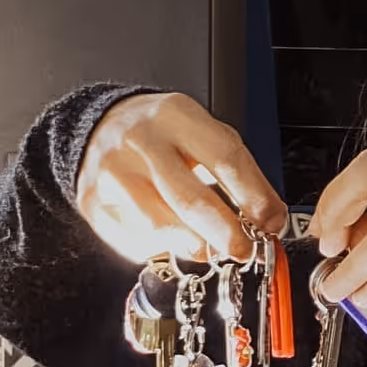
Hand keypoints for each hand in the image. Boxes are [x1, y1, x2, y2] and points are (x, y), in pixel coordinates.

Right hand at [75, 92, 288, 263]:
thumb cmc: (161, 136)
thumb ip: (237, 170)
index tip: (271, 223)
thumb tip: (270, 219)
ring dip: (195, 246)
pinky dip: (163, 248)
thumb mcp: (201, 133)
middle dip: (227, 235)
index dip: (254, 197)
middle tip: (244, 251)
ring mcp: (113, 175)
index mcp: (176, 116)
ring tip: (208, 246)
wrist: (98, 129)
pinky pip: (138, 241)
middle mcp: (141, 142)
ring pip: (163, 228)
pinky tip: (170, 235)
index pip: (225, 160)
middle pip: (193, 201)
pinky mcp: (95, 205)